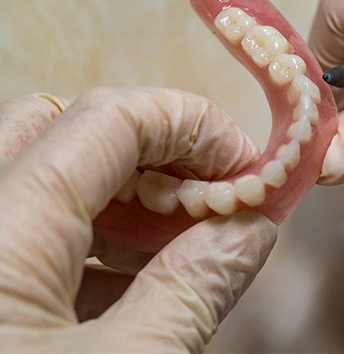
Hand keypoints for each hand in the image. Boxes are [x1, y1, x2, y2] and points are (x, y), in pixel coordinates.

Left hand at [0, 89, 276, 351]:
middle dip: (154, 150)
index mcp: (2, 229)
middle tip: (206, 193)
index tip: (245, 166)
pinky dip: (97, 236)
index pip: (109, 119)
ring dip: (129, 195)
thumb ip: (191, 290)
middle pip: (64, 128)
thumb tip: (252, 228)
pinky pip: (36, 229)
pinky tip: (138, 277)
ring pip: (50, 177)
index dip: (192, 125)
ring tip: (184, 240)